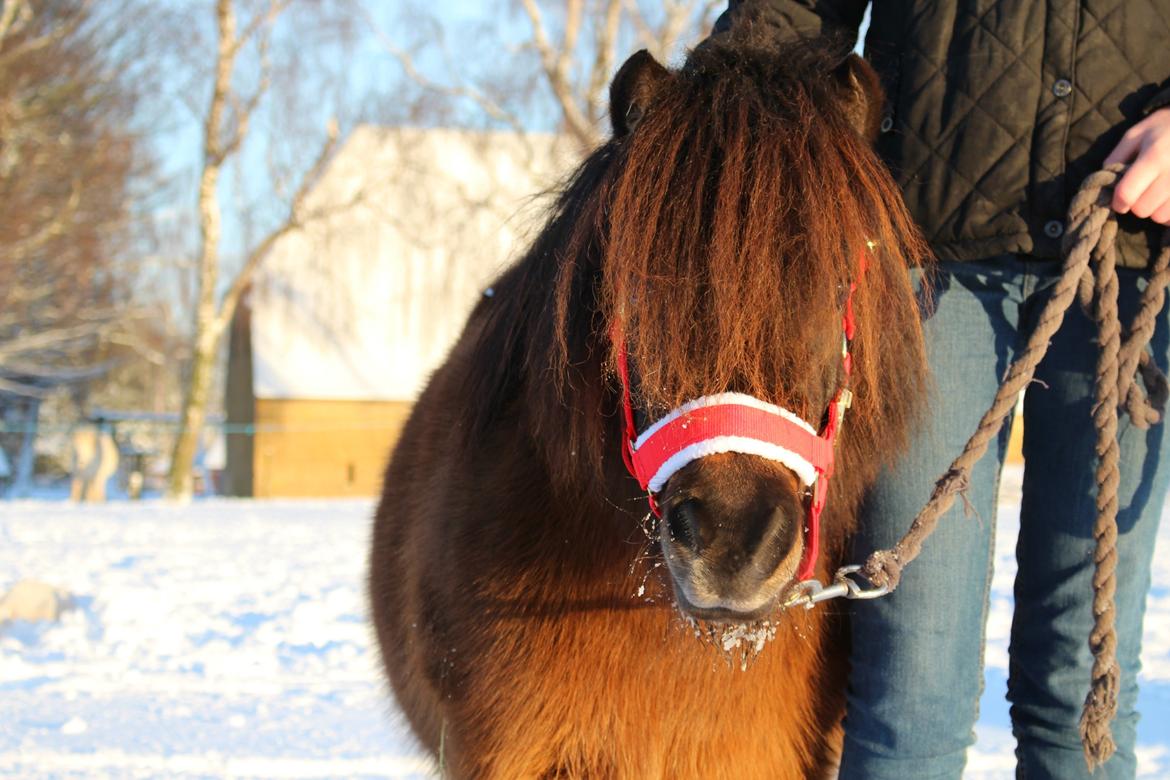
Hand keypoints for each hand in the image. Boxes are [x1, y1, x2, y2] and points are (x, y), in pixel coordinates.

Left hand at [1104, 108, 1169, 224]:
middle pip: (1143, 210)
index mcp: (1155, 156)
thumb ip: (1117, 157)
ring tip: (1159, 194)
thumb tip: (1105, 182)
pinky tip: (1169, 198)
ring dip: (1155, 210)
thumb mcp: (1138, 133)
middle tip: (1142, 192)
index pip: (1126, 194)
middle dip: (1137, 205)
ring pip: (1161, 217)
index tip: (1119, 201)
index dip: (1118, 202)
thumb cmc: (1166, 127)